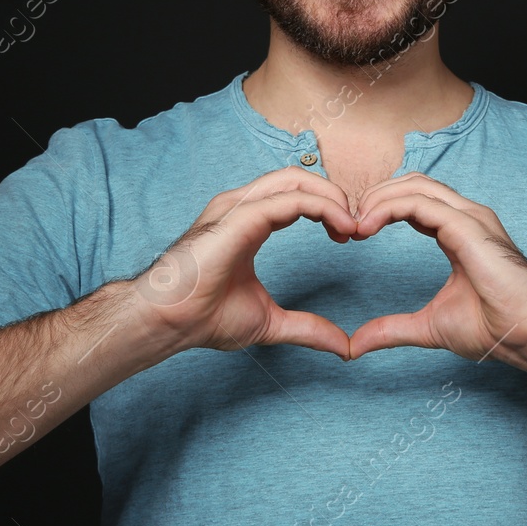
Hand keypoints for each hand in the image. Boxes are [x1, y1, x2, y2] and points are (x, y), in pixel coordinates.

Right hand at [129, 167, 355, 358]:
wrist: (169, 322)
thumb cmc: (204, 317)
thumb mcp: (270, 321)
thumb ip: (308, 328)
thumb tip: (343, 347)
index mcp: (249, 223)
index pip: (296, 196)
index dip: (328, 209)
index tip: (348, 236)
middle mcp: (243, 207)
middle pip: (299, 179)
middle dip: (335, 196)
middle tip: (357, 227)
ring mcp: (239, 207)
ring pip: (296, 180)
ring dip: (332, 197)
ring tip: (352, 224)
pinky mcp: (239, 215)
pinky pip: (290, 199)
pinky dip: (322, 206)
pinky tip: (341, 226)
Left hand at [348, 173, 526, 364]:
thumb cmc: (495, 328)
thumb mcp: (428, 327)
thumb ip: (391, 329)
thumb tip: (355, 346)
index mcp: (459, 232)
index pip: (414, 201)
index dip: (381, 209)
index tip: (355, 233)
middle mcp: (466, 217)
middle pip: (412, 184)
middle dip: (376, 197)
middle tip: (349, 224)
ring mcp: (470, 217)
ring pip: (415, 186)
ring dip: (379, 199)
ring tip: (356, 224)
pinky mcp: (469, 226)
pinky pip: (421, 203)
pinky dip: (389, 208)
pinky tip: (368, 227)